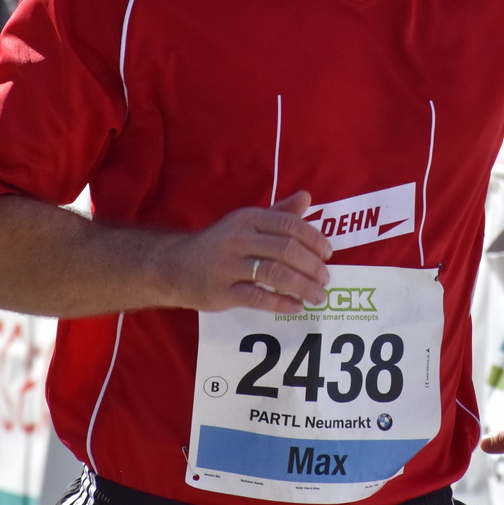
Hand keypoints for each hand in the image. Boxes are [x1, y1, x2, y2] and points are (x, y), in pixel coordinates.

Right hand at [165, 191, 332, 313]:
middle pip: (286, 250)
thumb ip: (278, 212)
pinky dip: (282, 304)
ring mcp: (229, 266)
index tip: (328, 254)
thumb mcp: (246, 222)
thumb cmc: (219, 243)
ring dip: (303, 287)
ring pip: (275, 275)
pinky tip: (296, 307)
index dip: (314, 240)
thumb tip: (307, 197)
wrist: (174, 266)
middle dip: (313, 266)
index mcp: (248, 218)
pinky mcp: (222, 292)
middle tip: (326, 279)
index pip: (290, 225)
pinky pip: (258, 298)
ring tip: (318, 296)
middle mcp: (239, 238)